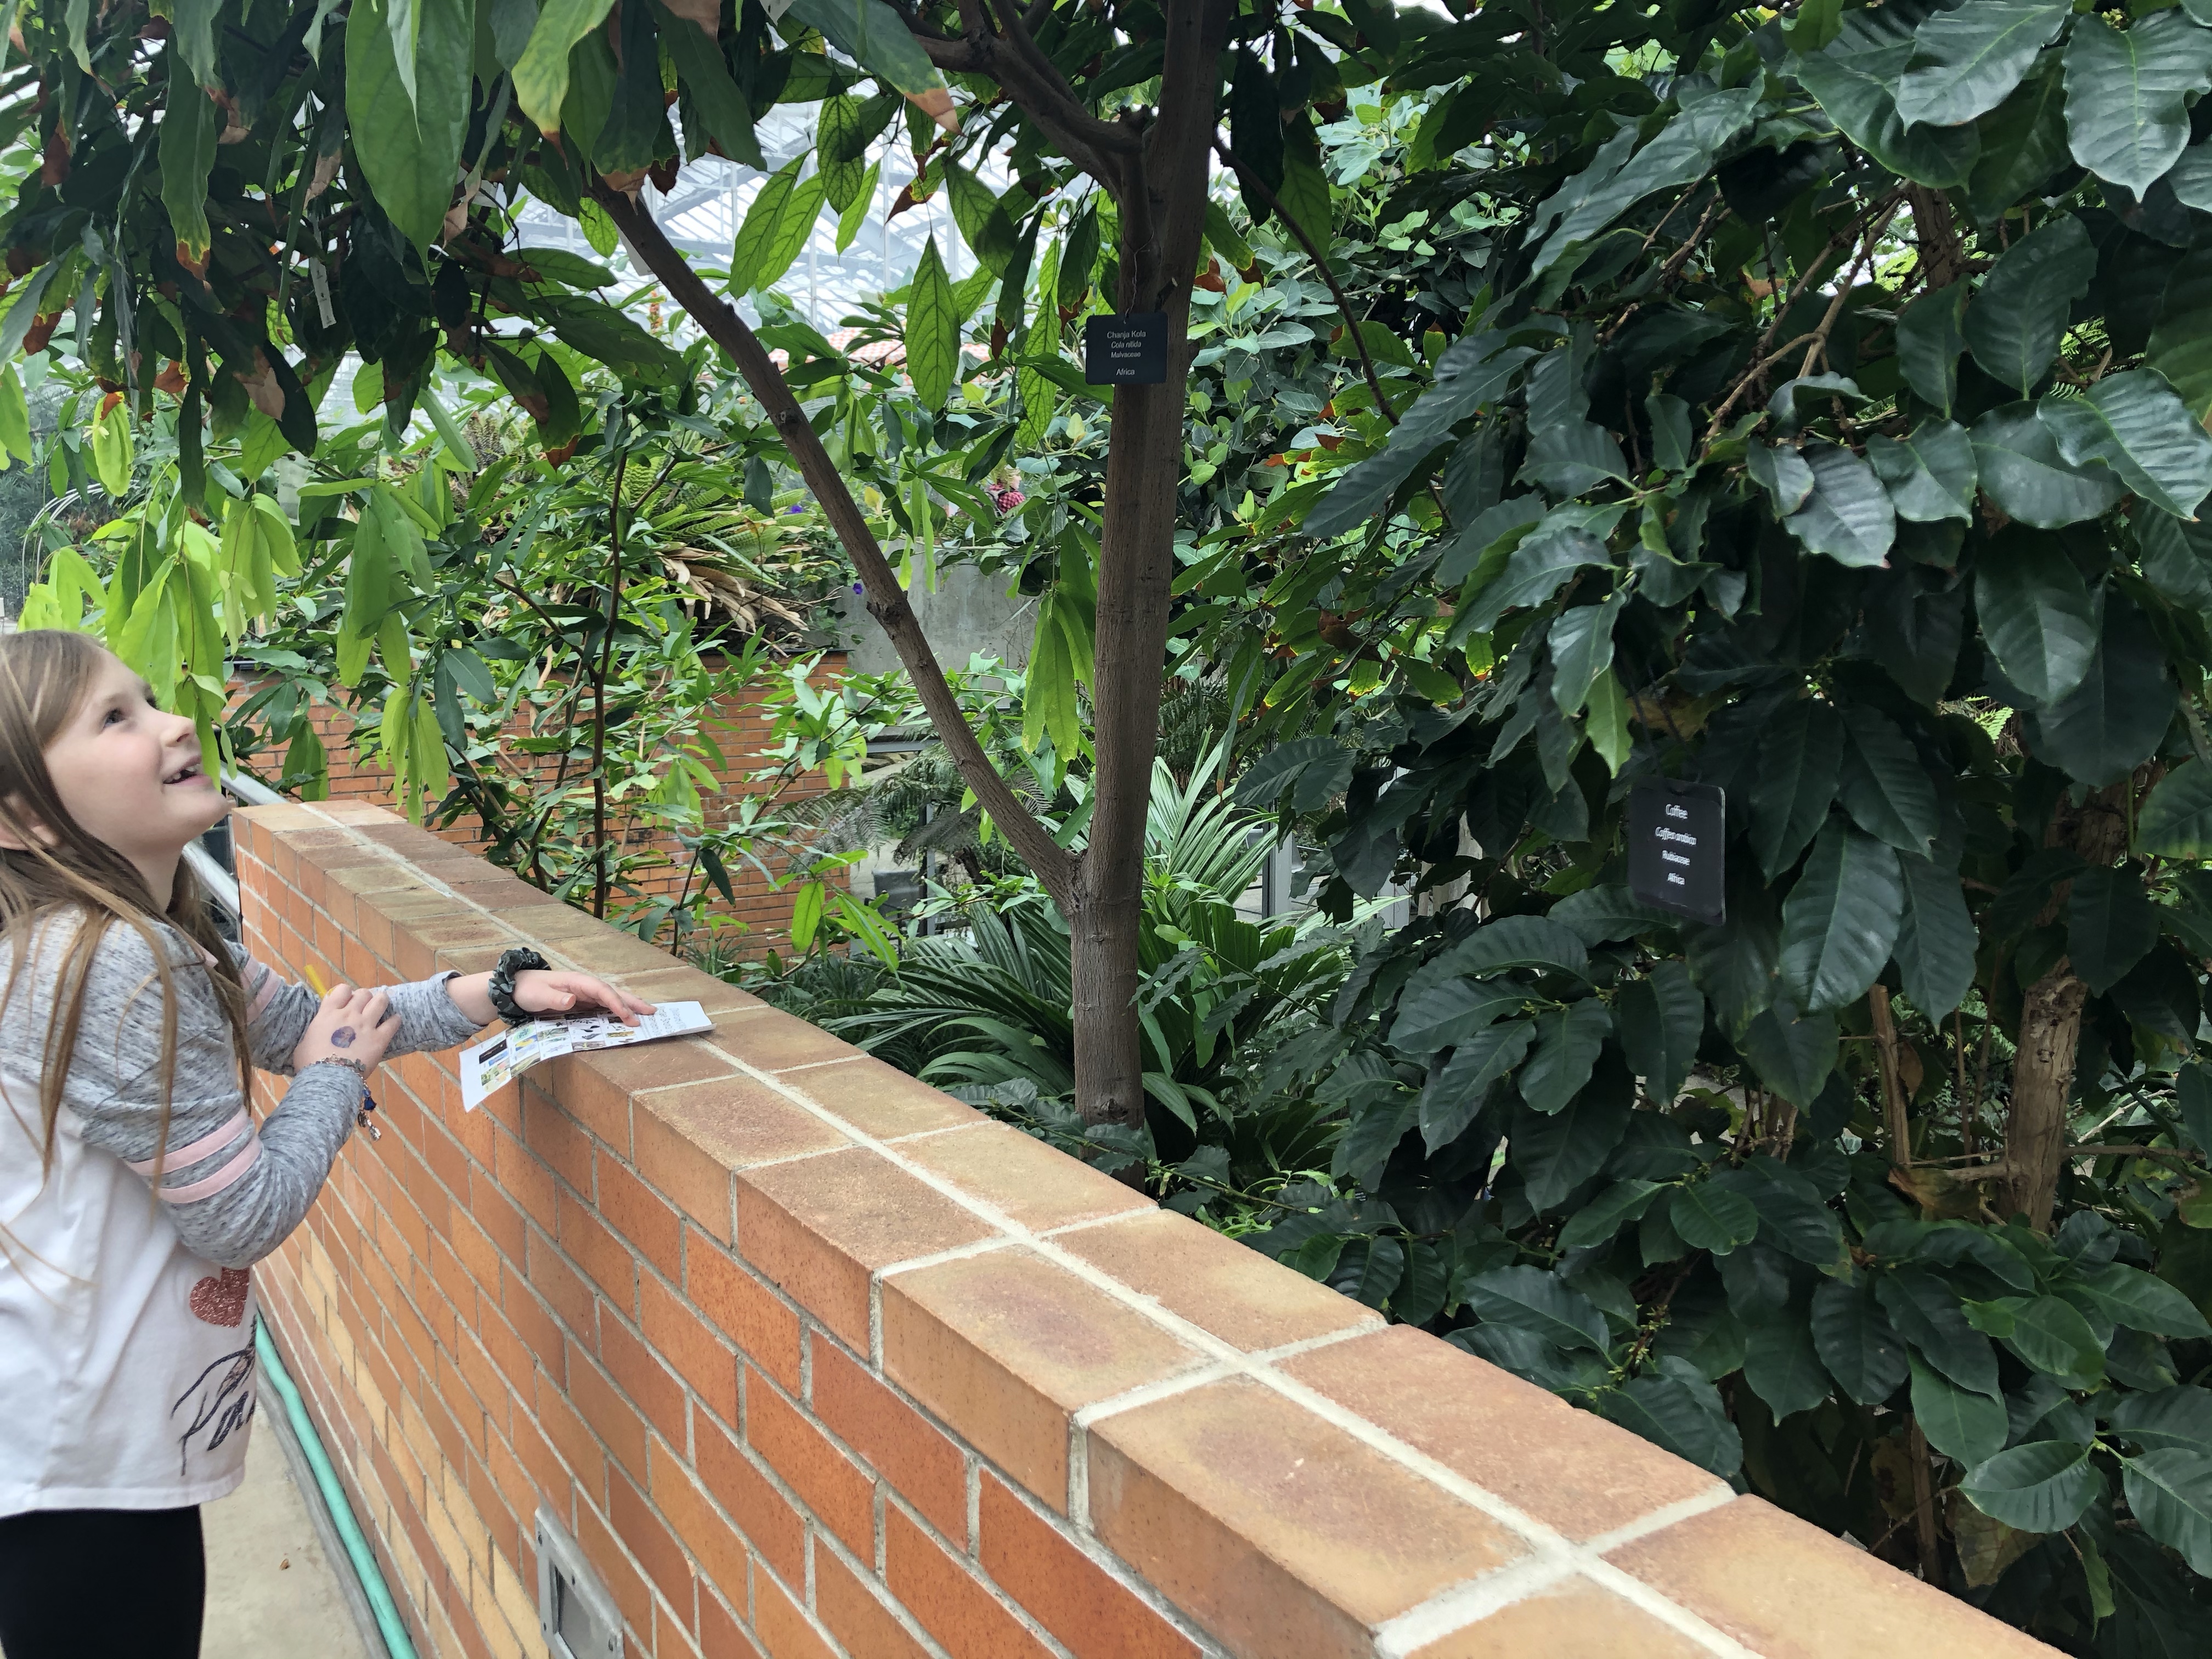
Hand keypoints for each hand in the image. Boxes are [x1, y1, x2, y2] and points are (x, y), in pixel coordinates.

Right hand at [293, 984, 399, 1072]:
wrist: (328, 1078)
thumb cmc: (310, 1063)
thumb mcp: (305, 1041)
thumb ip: (316, 1030)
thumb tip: (320, 1028)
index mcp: (328, 1013)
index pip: (342, 990)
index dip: (347, 993)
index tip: (348, 1001)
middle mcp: (348, 1014)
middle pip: (363, 994)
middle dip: (365, 998)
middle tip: (365, 1007)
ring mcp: (365, 1025)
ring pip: (380, 1001)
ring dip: (382, 1001)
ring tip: (383, 1005)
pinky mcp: (379, 1038)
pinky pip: (393, 1023)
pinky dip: (395, 1020)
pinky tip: (395, 1021)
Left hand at [511, 970, 653, 1025]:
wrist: (516, 989)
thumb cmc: (527, 990)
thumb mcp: (537, 995)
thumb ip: (554, 997)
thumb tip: (573, 999)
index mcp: (577, 981)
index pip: (602, 991)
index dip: (617, 1003)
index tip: (629, 1016)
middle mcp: (585, 987)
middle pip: (613, 993)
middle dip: (633, 1002)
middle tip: (652, 1012)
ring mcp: (585, 995)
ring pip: (611, 1000)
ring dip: (629, 1007)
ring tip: (647, 1015)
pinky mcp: (582, 1003)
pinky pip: (603, 1008)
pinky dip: (617, 1013)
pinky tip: (626, 1019)